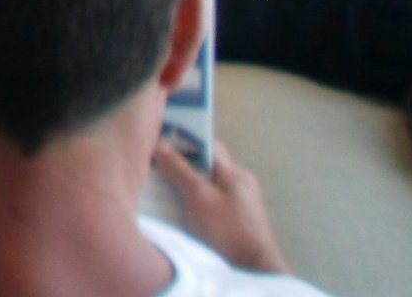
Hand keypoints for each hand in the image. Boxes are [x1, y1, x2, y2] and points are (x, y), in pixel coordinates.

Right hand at [153, 140, 287, 274]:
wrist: (252, 271)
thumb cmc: (227, 230)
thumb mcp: (198, 197)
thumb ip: (179, 170)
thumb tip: (159, 144)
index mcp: (235, 172)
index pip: (209, 144)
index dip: (185, 141)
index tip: (162, 145)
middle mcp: (242, 183)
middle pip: (208, 165)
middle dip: (184, 165)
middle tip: (158, 170)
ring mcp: (243, 203)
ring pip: (210, 184)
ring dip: (190, 186)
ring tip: (166, 192)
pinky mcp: (240, 221)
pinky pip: (214, 202)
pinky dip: (198, 202)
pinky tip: (184, 212)